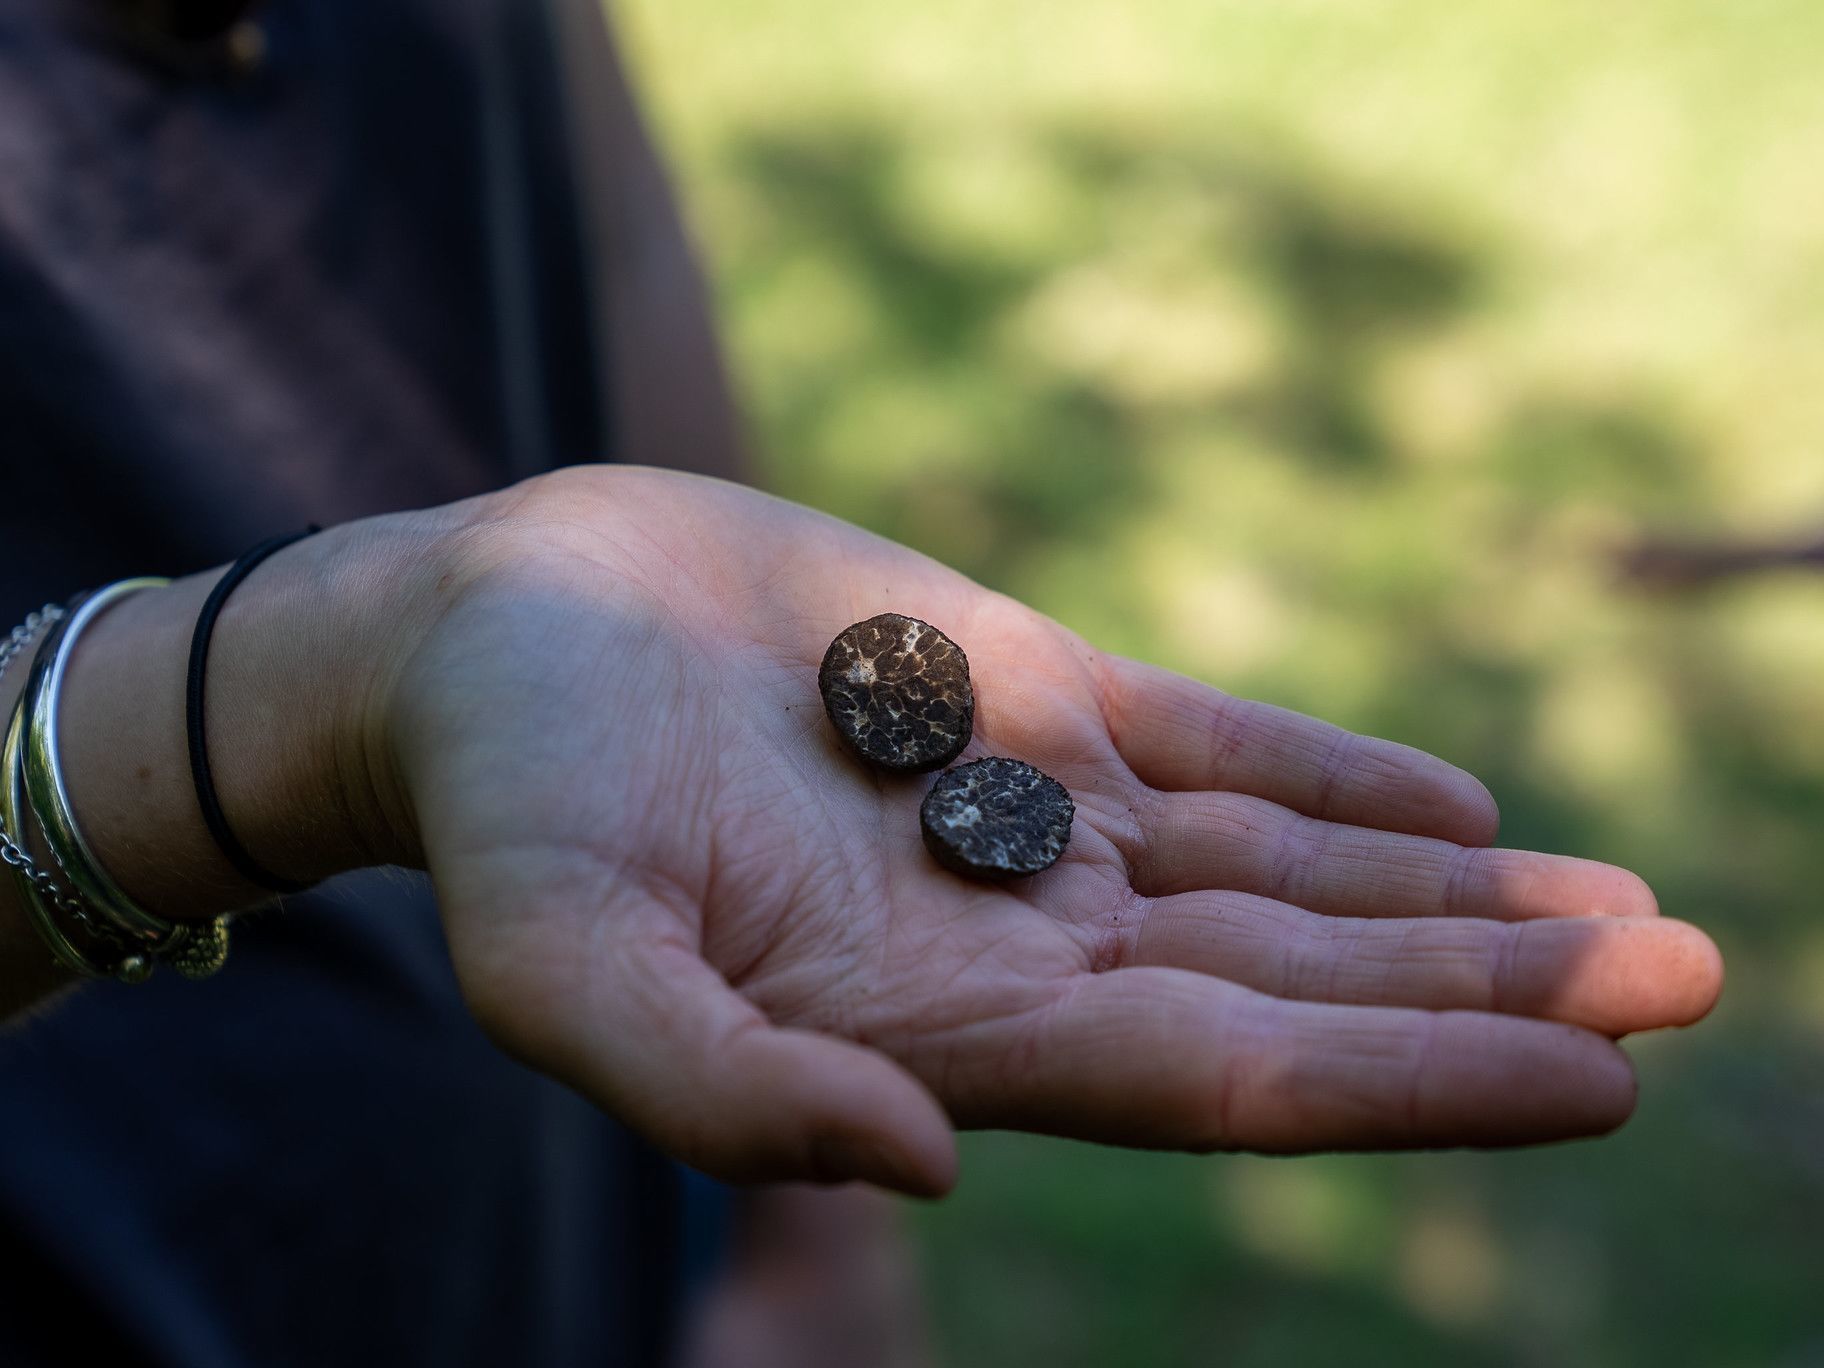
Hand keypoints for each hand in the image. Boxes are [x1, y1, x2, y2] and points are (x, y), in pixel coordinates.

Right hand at [382, 466, 1721, 1194]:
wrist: (493, 633)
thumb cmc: (505, 804)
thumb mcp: (559, 959)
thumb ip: (716, 1084)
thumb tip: (915, 1166)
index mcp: (931, 1025)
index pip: (1213, 1073)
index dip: (1404, 1075)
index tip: (1594, 1072)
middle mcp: (1011, 936)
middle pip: (1292, 981)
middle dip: (1487, 988)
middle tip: (1690, 974)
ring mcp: (1029, 811)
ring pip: (1283, 871)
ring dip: (1449, 892)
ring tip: (1625, 909)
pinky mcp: (1018, 689)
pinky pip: (1211, 742)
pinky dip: (1336, 774)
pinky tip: (1458, 798)